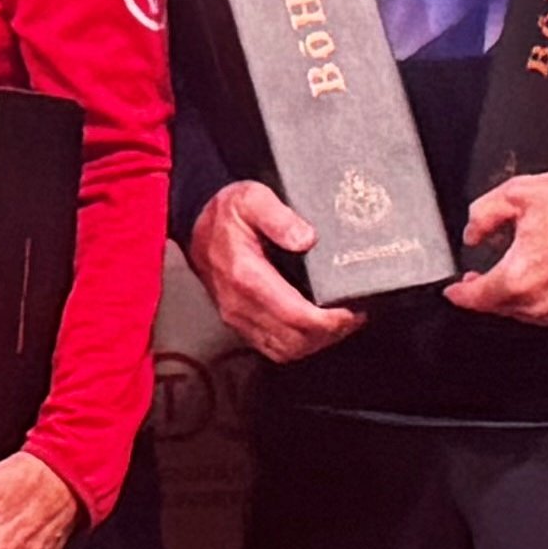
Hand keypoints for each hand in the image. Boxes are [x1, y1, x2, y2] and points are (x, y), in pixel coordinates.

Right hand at [183, 181, 366, 363]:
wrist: (195, 224)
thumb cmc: (225, 212)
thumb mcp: (252, 198)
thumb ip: (278, 216)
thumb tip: (306, 239)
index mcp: (246, 276)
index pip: (294, 315)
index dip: (328, 321)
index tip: (351, 312)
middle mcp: (240, 304)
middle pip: (293, 340)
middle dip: (329, 334)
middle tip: (353, 317)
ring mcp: (237, 317)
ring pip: (284, 350)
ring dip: (315, 343)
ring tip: (339, 324)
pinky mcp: (238, 322)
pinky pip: (272, 347)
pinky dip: (299, 344)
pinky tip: (315, 329)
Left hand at [448, 171, 547, 326]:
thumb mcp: (519, 193)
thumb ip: (484, 214)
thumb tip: (472, 234)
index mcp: (517, 276)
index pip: (476, 299)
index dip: (460, 295)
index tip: (453, 292)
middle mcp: (539, 302)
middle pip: (500, 308)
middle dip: (486, 294)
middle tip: (480, 279)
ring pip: (526, 314)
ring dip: (515, 297)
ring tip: (515, 275)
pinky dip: (543, 301)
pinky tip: (545, 280)